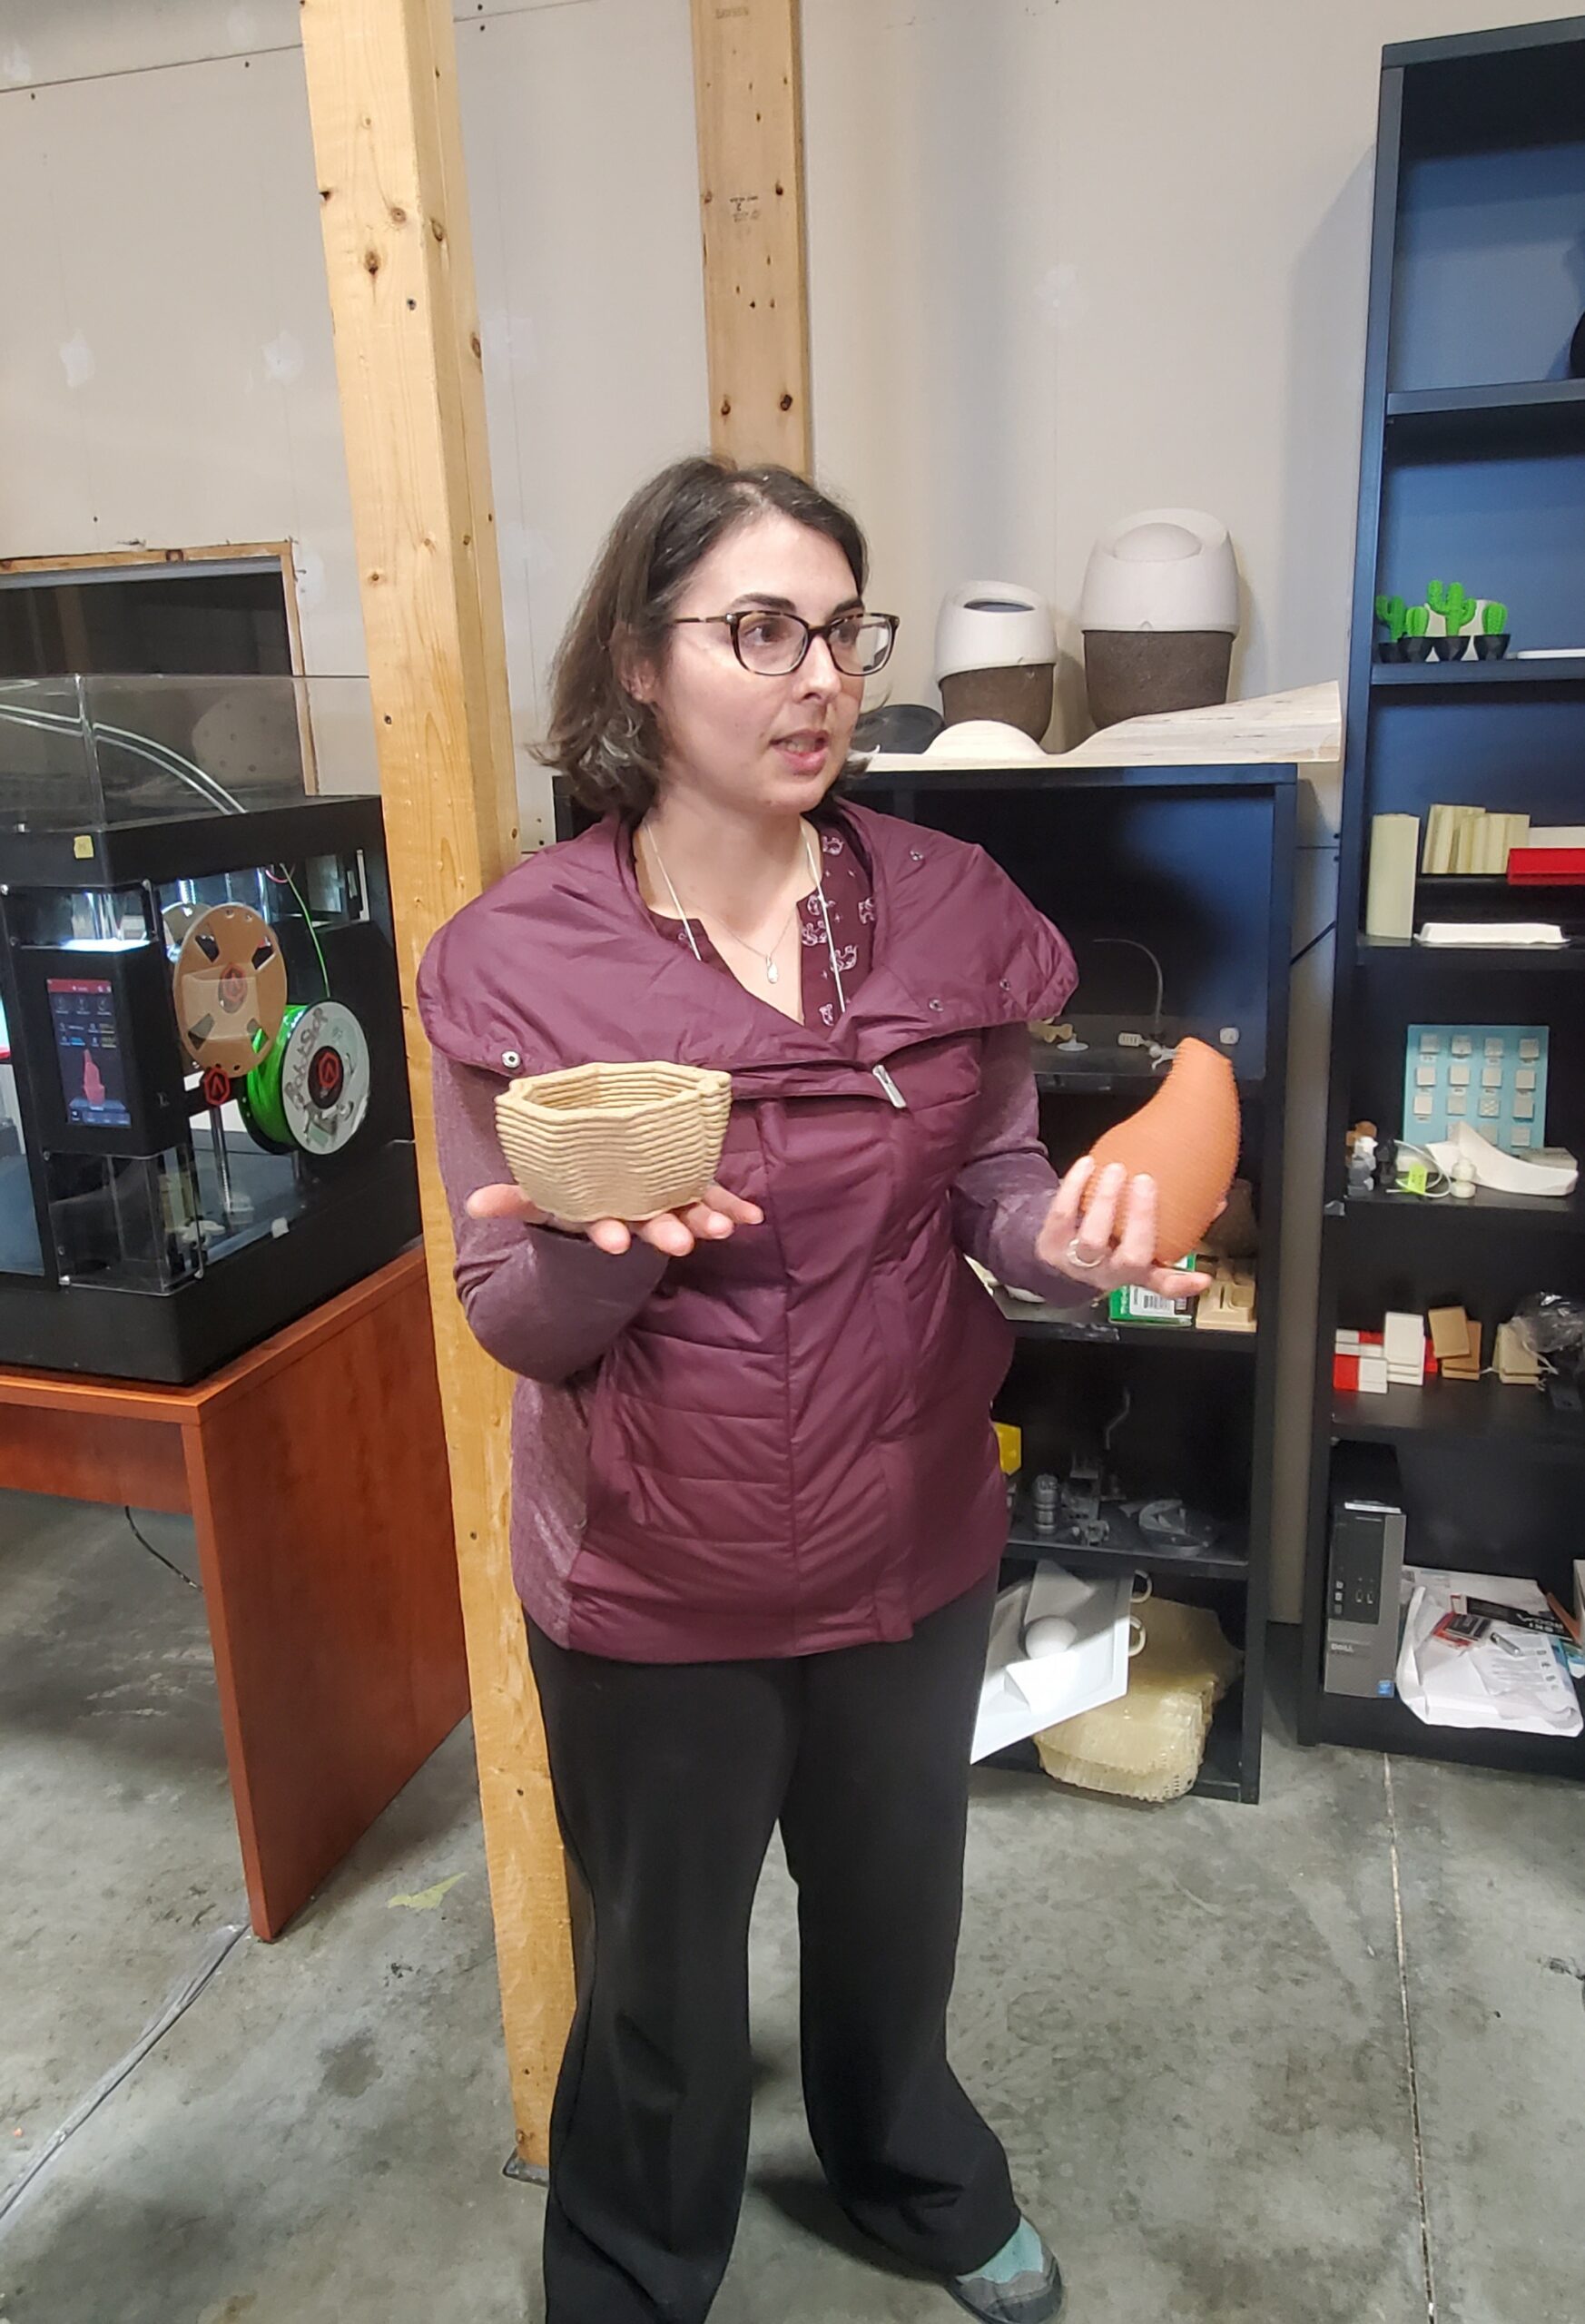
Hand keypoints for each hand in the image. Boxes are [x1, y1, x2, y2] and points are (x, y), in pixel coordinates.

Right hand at [464, 1180, 762, 1258]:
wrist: (606, 1191)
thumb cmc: (574, 1190)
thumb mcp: (540, 1195)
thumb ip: (512, 1200)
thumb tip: (472, 1204)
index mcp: (602, 1213)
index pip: (604, 1224)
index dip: (609, 1233)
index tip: (616, 1243)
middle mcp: (636, 1213)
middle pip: (651, 1223)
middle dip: (666, 1232)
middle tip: (681, 1245)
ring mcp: (665, 1204)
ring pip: (686, 1210)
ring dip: (706, 1219)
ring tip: (725, 1228)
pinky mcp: (690, 1191)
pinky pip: (714, 1197)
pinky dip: (734, 1206)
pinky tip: (754, 1216)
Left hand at [1035, 1158, 1212, 1299]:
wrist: (1055, 1252)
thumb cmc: (1107, 1239)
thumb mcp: (1137, 1238)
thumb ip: (1177, 1223)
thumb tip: (1217, 1200)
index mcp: (1136, 1273)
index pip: (1163, 1285)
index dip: (1183, 1284)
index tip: (1203, 1278)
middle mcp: (1109, 1272)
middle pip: (1130, 1257)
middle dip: (1140, 1219)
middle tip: (1146, 1181)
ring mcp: (1078, 1262)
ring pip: (1092, 1239)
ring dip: (1106, 1201)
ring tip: (1117, 1169)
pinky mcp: (1051, 1244)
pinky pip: (1062, 1215)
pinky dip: (1074, 1187)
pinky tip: (1088, 1164)